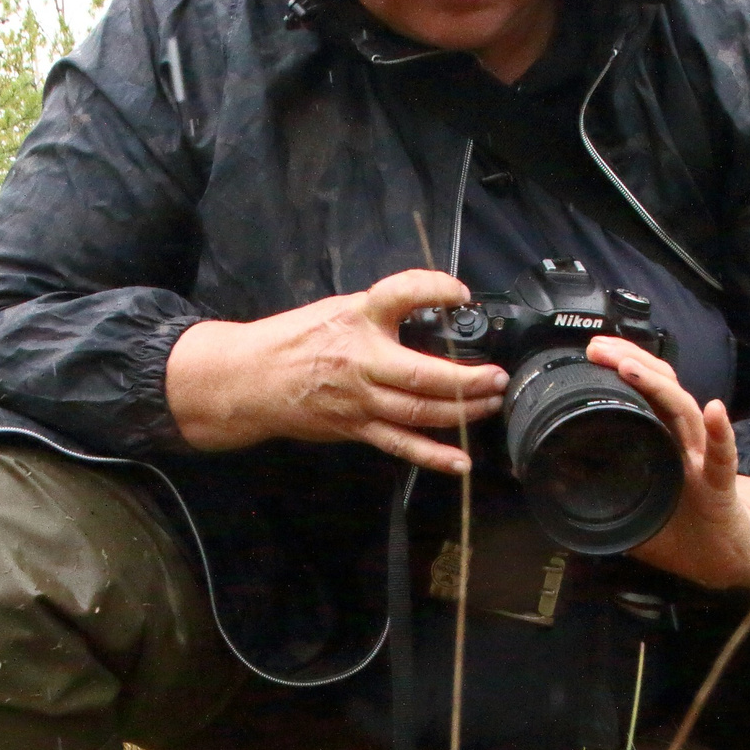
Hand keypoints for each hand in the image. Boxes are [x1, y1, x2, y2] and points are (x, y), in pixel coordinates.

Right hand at [166, 270, 509, 472]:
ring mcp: (360, 400)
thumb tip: (431, 311)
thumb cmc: (295, 341)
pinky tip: (460, 462)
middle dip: (469, 379)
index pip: (400, 293)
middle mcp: (362, 361)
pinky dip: (433, 456)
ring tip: (490, 404)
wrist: (251, 380)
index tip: (460, 294)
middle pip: (423, 375)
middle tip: (498, 377)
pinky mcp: (356, 428)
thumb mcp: (339, 309)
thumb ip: (381, 312)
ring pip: (419, 412)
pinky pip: (400, 445)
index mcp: (357, 319)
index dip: (434, 288)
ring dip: (462, 412)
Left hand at [586, 335, 749, 591]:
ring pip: (685, 412)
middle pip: (661, 389)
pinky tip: (715, 412)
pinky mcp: (721, 487)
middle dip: (631, 362)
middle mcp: (682, 442)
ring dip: (659, 387)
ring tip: (631, 368)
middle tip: (598, 348)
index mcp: (660, 441)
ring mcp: (702, 461)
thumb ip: (597, 493)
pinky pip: (722, 458)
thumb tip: (551, 484)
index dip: (620, 368)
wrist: (722, 557)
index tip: (592, 351)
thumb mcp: (629, 507)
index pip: (642, 393)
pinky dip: (720, 434)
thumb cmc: (677, 527)